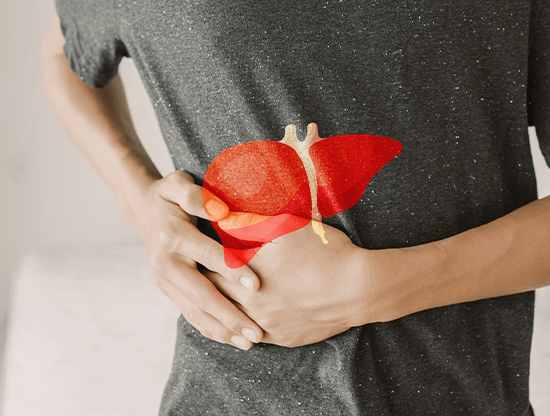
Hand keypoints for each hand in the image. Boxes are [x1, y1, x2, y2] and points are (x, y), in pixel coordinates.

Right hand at [127, 170, 263, 349]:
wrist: (142, 209)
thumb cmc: (170, 193)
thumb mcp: (178, 183)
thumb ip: (196, 195)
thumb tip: (220, 209)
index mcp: (173, 235)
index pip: (208, 256)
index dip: (233, 269)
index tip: (257, 285)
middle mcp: (165, 262)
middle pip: (201, 293)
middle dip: (229, 314)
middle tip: (256, 330)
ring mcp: (164, 279)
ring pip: (194, 310)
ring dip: (222, 329)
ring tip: (249, 342)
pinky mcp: (166, 289)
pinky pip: (188, 313)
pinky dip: (209, 328)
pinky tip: (230, 339)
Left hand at [206, 221, 373, 347]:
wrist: (358, 288)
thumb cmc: (324, 251)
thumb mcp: (287, 227)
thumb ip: (251, 221)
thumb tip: (224, 212)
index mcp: (246, 273)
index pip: (210, 265)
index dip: (200, 255)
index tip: (192, 248)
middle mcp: (250, 302)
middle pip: (214, 294)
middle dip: (201, 282)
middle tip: (191, 272)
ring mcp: (266, 324)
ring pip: (229, 320)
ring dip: (216, 309)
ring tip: (205, 299)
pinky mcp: (282, 338)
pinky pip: (250, 336)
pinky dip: (237, 328)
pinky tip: (233, 323)